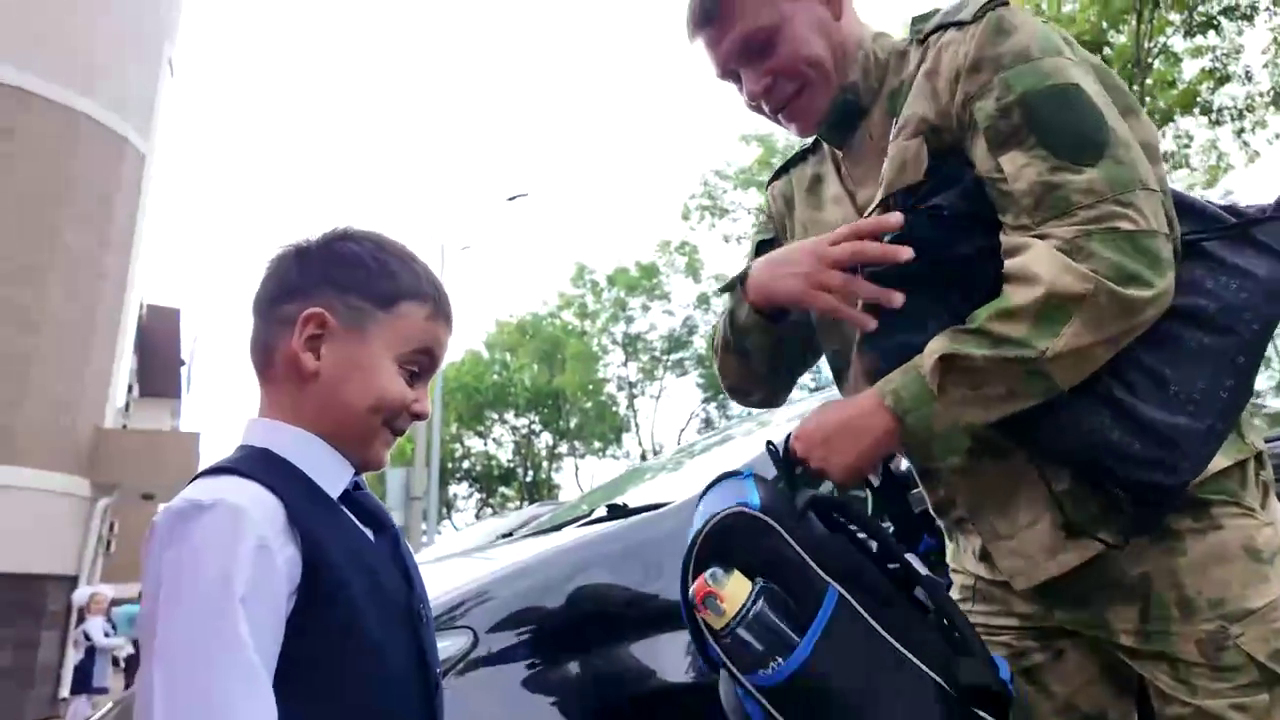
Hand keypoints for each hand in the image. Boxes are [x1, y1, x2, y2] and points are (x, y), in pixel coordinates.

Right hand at [744, 212, 912, 331]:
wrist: (757, 281)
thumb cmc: (790, 263)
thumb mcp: (812, 248)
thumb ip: (838, 247)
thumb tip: (872, 242)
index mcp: (824, 242)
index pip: (854, 228)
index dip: (877, 223)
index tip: (902, 220)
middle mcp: (821, 255)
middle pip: (855, 251)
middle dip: (883, 252)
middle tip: (909, 254)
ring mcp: (814, 276)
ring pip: (849, 283)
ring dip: (875, 292)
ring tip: (899, 300)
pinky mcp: (807, 297)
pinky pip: (834, 307)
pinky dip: (853, 316)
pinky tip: (871, 324)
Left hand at [790, 389, 901, 486]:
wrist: (877, 418)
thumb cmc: (850, 409)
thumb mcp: (820, 414)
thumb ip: (809, 430)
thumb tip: (808, 440)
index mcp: (799, 438)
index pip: (793, 453)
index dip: (804, 452)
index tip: (813, 452)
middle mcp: (807, 456)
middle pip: (808, 465)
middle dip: (817, 461)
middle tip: (833, 455)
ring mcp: (823, 470)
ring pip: (825, 474)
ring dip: (833, 469)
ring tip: (848, 459)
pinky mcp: (841, 480)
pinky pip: (842, 481)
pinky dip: (848, 475)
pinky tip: (858, 464)